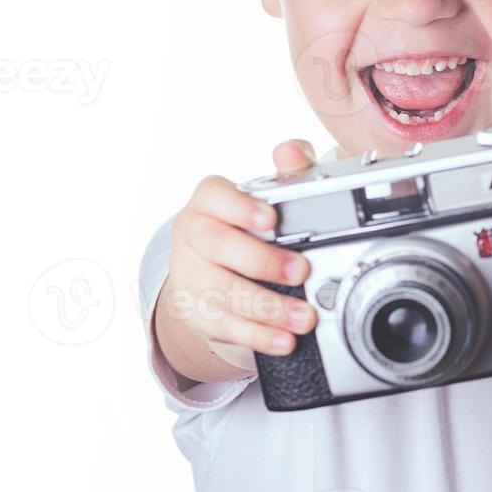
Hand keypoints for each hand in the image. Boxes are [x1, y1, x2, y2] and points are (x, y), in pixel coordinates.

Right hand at [156, 140, 319, 369]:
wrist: (211, 262)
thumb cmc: (246, 223)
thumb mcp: (270, 194)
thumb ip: (289, 169)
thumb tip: (292, 151)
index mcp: (209, 201)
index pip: (214, 195)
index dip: (239, 206)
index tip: (270, 217)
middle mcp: (190, 234)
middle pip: (214, 245)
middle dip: (260, 261)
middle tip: (301, 272)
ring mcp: (187, 274)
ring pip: (218, 292)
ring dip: (266, 308)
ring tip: (304, 317)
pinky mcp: (192, 309)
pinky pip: (220, 326)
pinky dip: (255, 336)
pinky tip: (283, 340)